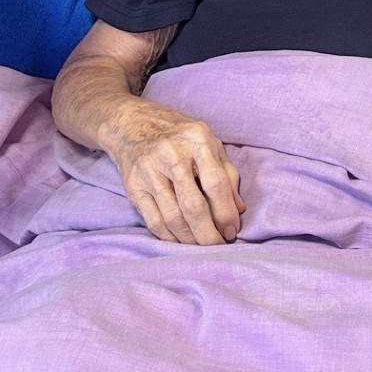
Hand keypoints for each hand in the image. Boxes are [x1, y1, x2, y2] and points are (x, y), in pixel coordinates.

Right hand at [104, 98, 244, 244]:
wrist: (133, 124)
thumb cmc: (180, 136)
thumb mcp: (209, 143)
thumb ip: (227, 174)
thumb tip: (239, 210)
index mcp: (197, 139)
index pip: (216, 183)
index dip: (225, 212)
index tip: (232, 231)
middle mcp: (171, 154)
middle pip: (192, 204)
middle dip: (208, 233)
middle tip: (218, 246)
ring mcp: (149, 170)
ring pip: (172, 217)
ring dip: (189, 239)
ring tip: (201, 247)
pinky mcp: (133, 186)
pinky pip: (153, 221)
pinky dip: (169, 237)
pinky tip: (181, 241)